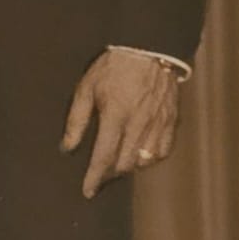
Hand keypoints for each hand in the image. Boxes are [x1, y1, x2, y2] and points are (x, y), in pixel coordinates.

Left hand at [61, 49, 182, 199]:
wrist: (148, 48)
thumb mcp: (86, 88)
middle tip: (99, 177)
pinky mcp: (171, 120)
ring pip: (145, 161)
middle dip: (110, 175)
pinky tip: (140, 156)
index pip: (103, 156)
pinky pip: (164, 150)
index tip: (87, 191)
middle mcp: (139, 124)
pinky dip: (151, 159)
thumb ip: (76, 120)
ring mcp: (158, 123)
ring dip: (130, 168)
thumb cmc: (113, 67)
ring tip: (117, 165)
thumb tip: (67, 147)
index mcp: (116, 116)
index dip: (94, 178)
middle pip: (125, 164)